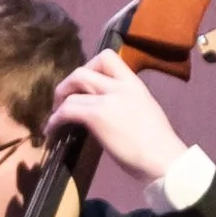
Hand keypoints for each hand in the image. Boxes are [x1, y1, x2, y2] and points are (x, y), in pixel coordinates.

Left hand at [50, 52, 187, 186]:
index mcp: (134, 84)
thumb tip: (107, 111)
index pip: (108, 57)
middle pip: (84, 70)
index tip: (83, 85)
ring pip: (73, 86)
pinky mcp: (98, 116)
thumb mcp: (144, 112)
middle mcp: (121, 86)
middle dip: (67, 84)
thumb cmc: (158, 146)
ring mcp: (109, 99)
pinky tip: (52, 131)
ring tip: (54, 117)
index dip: (89, 67)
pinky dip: (55, 120)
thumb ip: (125, 104)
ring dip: (58, 101)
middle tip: (62, 101)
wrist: (163, 159)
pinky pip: (67, 110)